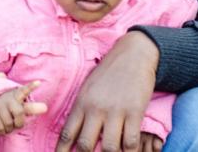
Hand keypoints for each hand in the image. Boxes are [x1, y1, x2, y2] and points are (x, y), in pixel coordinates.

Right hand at [0, 81, 47, 134]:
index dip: (31, 87)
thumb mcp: (20, 103)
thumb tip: (45, 108)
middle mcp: (8, 99)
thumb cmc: (10, 105)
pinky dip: (1, 131)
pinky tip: (2, 130)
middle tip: (17, 124)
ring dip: (10, 129)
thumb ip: (33, 107)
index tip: (38, 82)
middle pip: (19, 112)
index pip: (25, 90)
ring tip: (9, 127)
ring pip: (8, 123)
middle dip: (20, 122)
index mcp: (17, 95)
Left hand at [55, 32, 159, 151]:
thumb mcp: (88, 88)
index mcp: (81, 103)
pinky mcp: (135, 112)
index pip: (68, 133)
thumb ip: (82, 109)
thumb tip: (75, 131)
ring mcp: (115, 111)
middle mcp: (95, 109)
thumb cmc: (108, 73)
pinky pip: (131, 141)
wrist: (132, 56)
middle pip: (86, 145)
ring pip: (110, 148)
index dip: (62, 150)